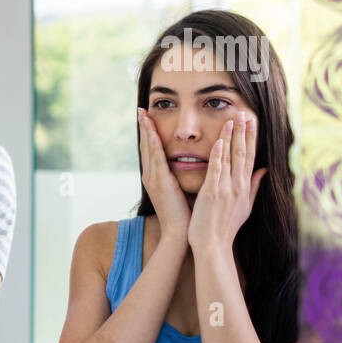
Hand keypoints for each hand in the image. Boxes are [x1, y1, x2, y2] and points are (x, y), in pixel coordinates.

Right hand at [138, 108, 190, 241]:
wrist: (180, 233)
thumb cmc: (187, 214)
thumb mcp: (185, 189)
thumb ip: (187, 175)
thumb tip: (200, 162)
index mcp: (157, 177)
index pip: (153, 149)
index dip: (151, 132)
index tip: (150, 117)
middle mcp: (151, 175)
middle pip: (146, 145)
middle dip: (144, 126)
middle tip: (141, 109)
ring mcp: (153, 178)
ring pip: (149, 148)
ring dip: (146, 129)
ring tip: (143, 114)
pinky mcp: (159, 182)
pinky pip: (156, 158)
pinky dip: (153, 143)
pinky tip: (153, 131)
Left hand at [188, 111, 264, 252]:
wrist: (213, 245)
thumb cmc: (225, 227)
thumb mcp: (244, 206)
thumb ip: (253, 187)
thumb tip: (263, 170)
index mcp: (245, 187)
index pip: (250, 157)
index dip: (252, 138)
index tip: (252, 121)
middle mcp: (238, 185)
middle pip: (244, 153)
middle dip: (245, 132)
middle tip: (246, 112)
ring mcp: (226, 188)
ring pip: (231, 157)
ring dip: (232, 137)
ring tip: (233, 118)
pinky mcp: (213, 193)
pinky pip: (217, 170)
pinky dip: (219, 155)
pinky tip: (219, 140)